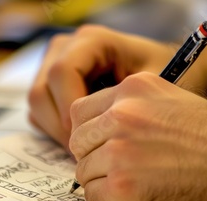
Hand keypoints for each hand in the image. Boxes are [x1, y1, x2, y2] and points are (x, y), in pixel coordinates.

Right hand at [28, 25, 178, 147]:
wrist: (169, 73)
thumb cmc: (168, 76)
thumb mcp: (154, 86)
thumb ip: (125, 104)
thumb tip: (96, 137)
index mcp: (92, 41)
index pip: (62, 73)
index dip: (70, 109)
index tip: (91, 136)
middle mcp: (66, 49)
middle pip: (41, 91)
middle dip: (61, 127)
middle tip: (86, 152)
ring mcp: (53, 66)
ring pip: (37, 105)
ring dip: (57, 132)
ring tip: (88, 149)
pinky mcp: (50, 86)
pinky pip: (40, 113)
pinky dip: (56, 132)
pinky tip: (83, 141)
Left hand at [68, 71, 206, 200]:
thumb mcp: (176, 103)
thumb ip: (136, 106)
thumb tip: (102, 123)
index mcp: (134, 89)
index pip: (81, 111)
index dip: (90, 133)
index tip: (101, 145)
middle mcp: (123, 115)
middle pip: (78, 141)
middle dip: (92, 157)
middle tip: (115, 168)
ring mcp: (120, 150)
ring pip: (83, 170)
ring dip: (101, 180)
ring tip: (132, 184)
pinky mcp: (123, 185)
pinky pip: (92, 195)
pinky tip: (133, 198)